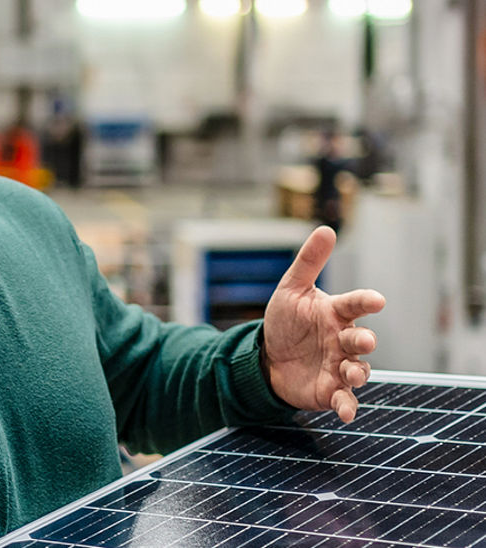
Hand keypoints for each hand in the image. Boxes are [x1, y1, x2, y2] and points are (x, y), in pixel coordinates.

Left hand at [262, 226, 385, 422]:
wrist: (267, 356)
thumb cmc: (286, 321)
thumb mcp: (291, 289)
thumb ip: (309, 262)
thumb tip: (326, 229)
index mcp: (335, 313)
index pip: (354, 304)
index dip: (366, 302)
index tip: (376, 300)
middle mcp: (342, 340)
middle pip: (361, 340)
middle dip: (365, 341)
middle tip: (364, 341)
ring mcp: (339, 366)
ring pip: (358, 370)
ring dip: (358, 373)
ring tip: (353, 374)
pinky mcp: (330, 390)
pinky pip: (345, 399)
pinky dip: (348, 406)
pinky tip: (347, 413)